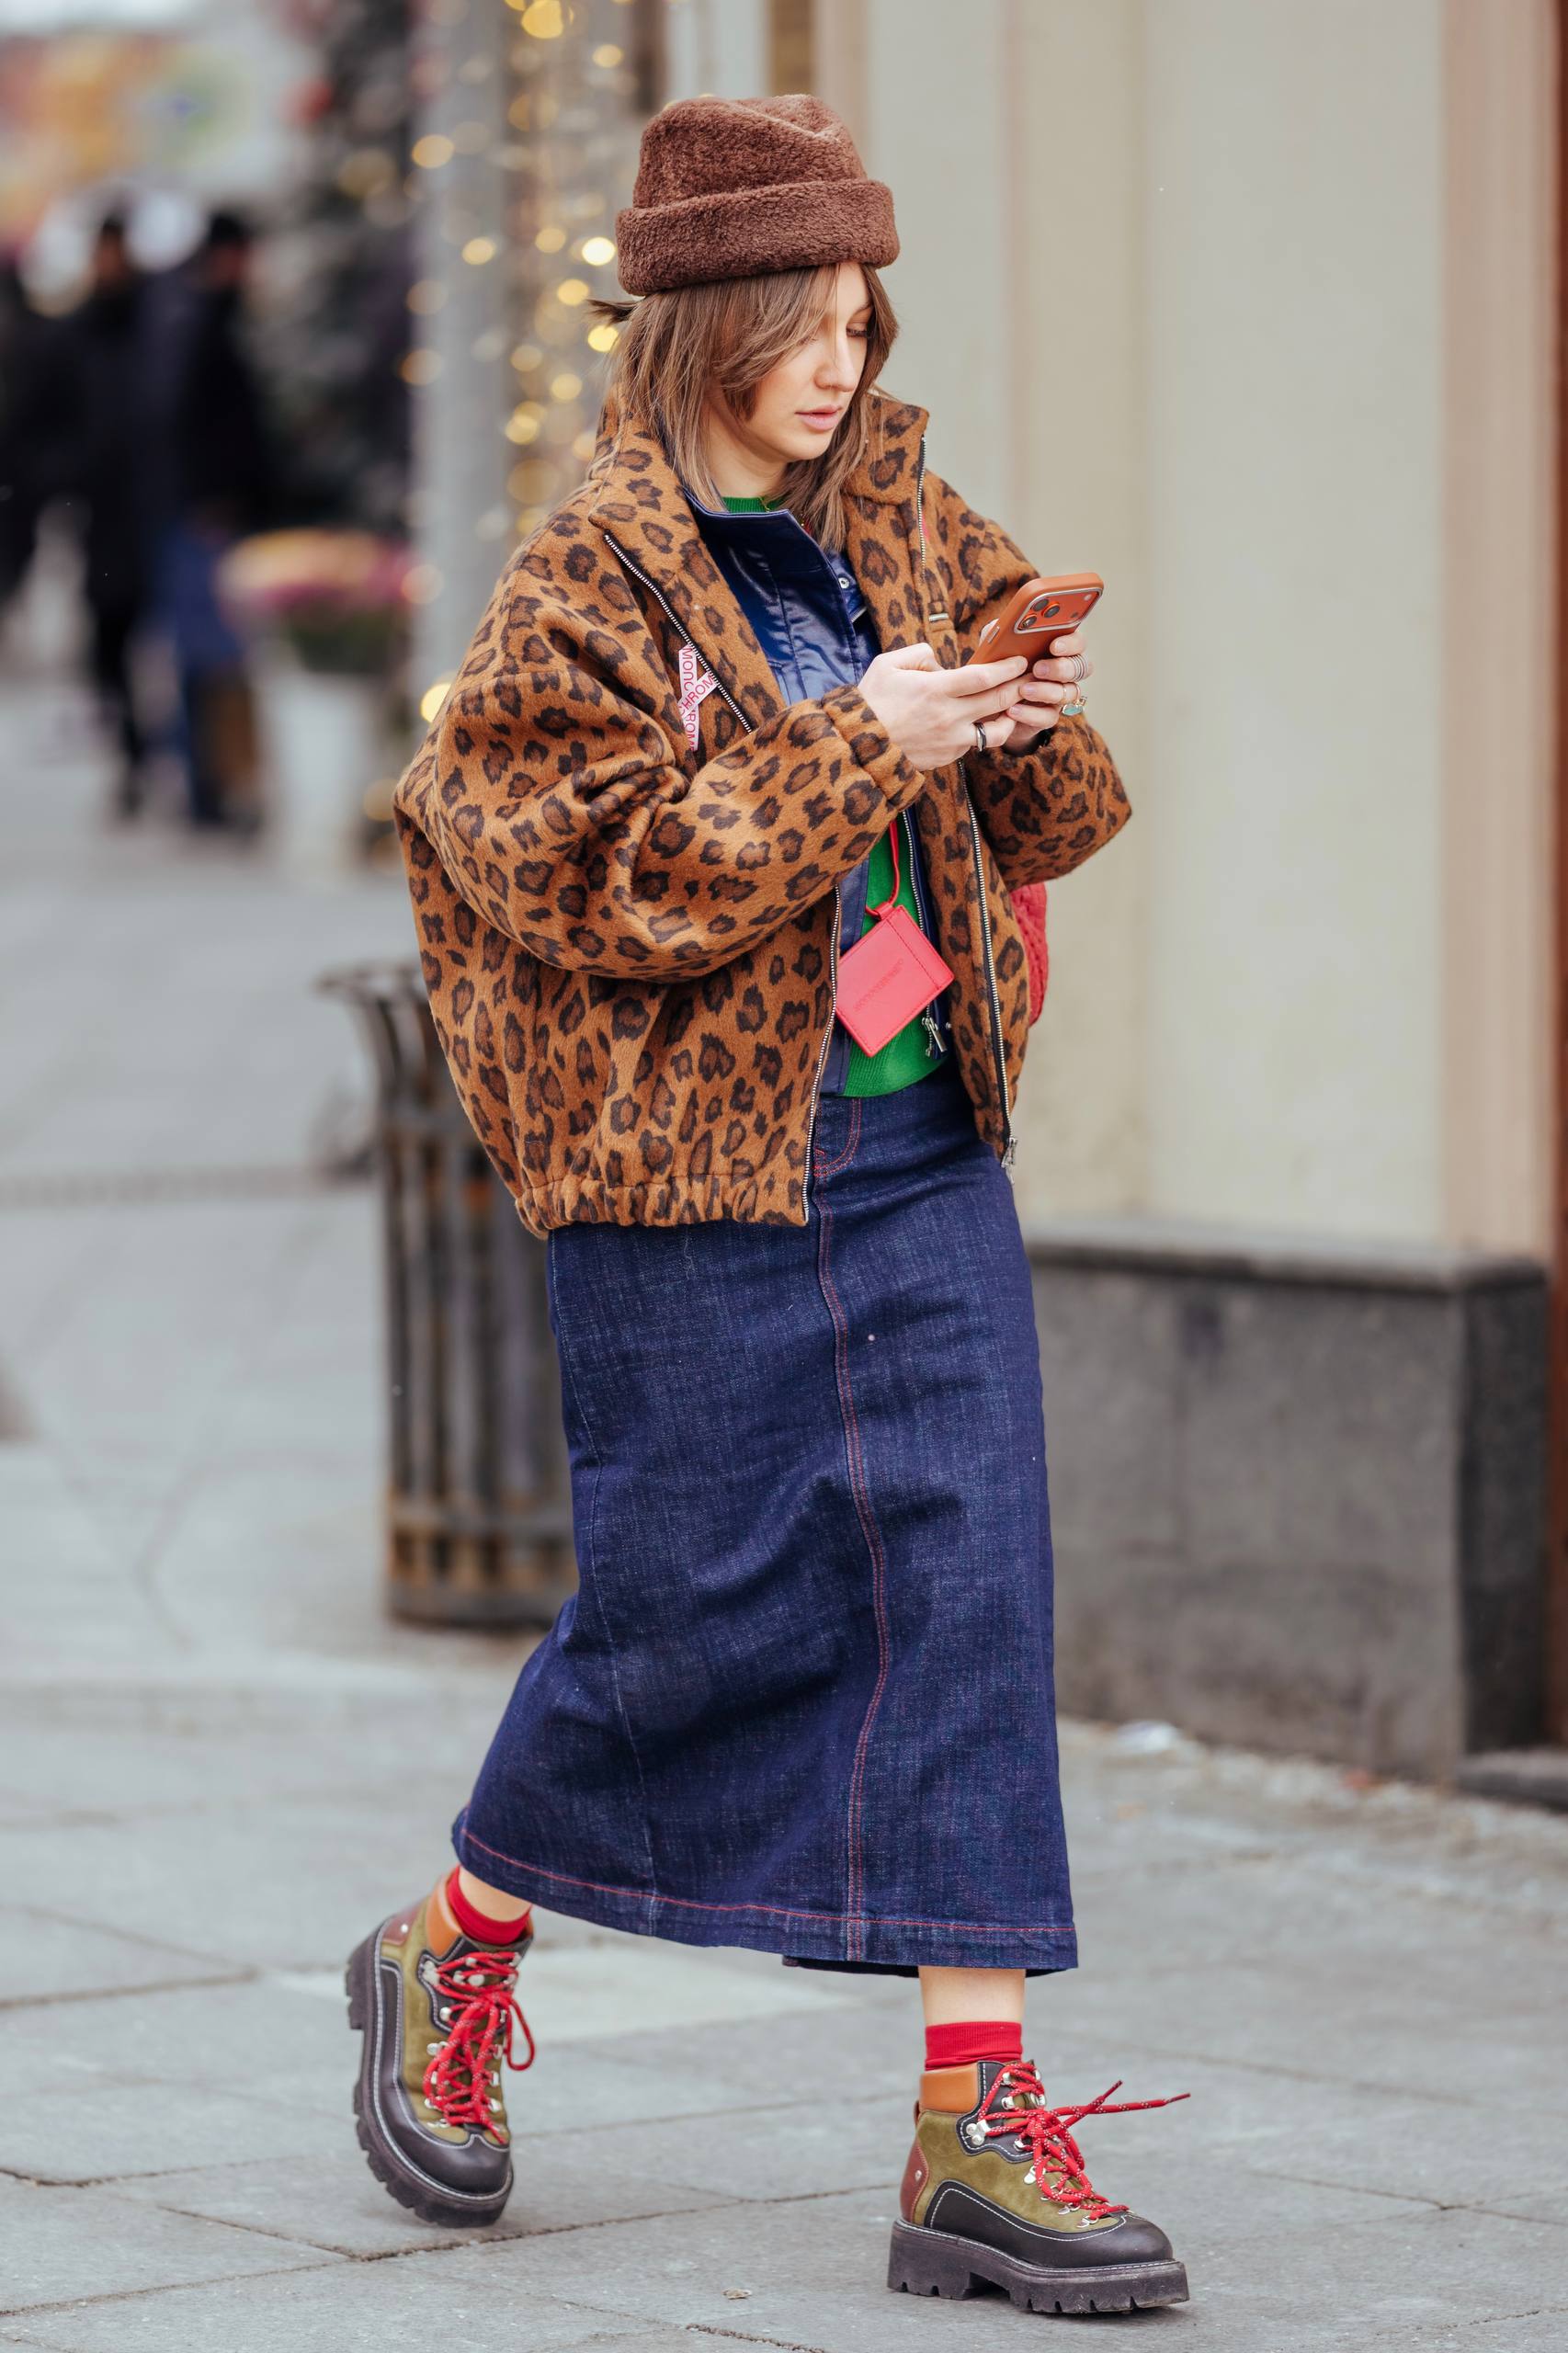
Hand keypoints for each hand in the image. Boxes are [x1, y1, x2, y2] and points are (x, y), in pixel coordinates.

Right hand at [859, 643, 1029, 771]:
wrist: (857, 747)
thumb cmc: (870, 702)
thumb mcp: (887, 664)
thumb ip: (918, 654)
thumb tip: (939, 662)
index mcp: (936, 689)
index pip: (985, 677)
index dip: (1007, 668)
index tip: (1019, 661)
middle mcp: (948, 716)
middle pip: (997, 701)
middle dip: (1018, 687)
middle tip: (1030, 679)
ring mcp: (950, 740)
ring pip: (994, 731)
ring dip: (1009, 718)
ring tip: (1013, 708)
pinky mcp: (946, 757)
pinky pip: (972, 744)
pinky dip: (981, 734)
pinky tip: (982, 724)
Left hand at [995, 631, 1093, 746]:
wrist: (984, 703)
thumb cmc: (996, 668)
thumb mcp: (995, 648)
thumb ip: (1001, 633)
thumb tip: (1005, 624)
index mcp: (1057, 649)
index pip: (1078, 642)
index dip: (1071, 644)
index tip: (1055, 646)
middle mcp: (1064, 671)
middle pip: (1081, 668)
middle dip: (1061, 668)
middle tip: (1038, 669)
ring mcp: (1059, 694)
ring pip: (1070, 693)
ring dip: (1047, 691)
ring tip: (1023, 690)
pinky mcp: (1047, 716)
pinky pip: (1050, 716)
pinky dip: (1031, 714)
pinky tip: (1013, 710)